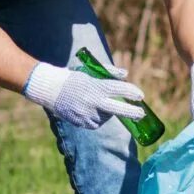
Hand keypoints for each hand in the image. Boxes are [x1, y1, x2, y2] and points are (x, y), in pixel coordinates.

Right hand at [23, 61, 144, 129]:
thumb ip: (109, 72)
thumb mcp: (91, 70)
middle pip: (118, 109)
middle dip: (132, 112)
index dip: (131, 92)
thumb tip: (125, 74)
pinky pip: (96, 123)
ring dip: (108, 111)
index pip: (119, 89)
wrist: (51, 90)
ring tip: (96, 102)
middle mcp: (93, 101)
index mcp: (96, 86)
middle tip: (141, 114)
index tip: (140, 95)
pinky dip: (98, 118)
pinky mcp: (82, 123)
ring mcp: (87, 114)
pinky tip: (90, 110)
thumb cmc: (74, 77)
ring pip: (106, 116)